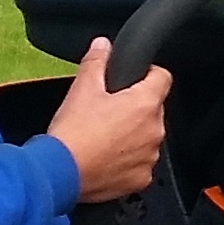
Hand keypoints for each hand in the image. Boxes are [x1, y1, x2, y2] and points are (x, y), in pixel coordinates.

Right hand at [48, 54, 174, 204]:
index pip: (163, 77)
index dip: (148, 73)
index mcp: (145, 104)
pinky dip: (126, 160)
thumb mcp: (82, 88)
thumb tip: (103, 45)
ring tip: (103, 136)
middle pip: (152, 109)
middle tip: (107, 110)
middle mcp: (154, 131)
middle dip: (134, 107)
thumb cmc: (73, 133)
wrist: (60, 174)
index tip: (134, 78)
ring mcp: (149, 157)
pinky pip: (139, 163)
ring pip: (146, 137)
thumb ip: (96, 61)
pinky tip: (105, 156)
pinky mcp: (140, 179)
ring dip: (131, 135)